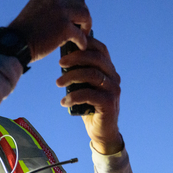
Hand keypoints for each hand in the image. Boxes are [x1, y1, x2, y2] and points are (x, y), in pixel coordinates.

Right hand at [8, 0, 90, 61]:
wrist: (15, 44)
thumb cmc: (24, 32)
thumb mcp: (36, 9)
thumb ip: (50, 7)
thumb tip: (69, 13)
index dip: (75, 5)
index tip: (75, 16)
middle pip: (80, 3)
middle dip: (82, 15)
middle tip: (81, 27)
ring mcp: (61, 11)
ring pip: (85, 15)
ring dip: (85, 26)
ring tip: (82, 35)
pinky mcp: (65, 27)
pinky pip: (80, 34)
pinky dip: (82, 41)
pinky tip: (80, 46)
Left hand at [57, 36, 123, 154]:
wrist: (101, 131)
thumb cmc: (89, 105)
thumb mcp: (84, 86)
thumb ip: (79, 72)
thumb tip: (62, 57)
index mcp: (109, 69)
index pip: (101, 49)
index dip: (87, 42)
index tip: (68, 42)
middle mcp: (114, 77)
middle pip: (96, 58)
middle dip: (76, 58)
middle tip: (60, 63)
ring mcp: (113, 90)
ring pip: (92, 74)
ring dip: (72, 77)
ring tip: (58, 83)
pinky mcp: (109, 103)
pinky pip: (89, 94)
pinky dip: (74, 96)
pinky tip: (64, 102)